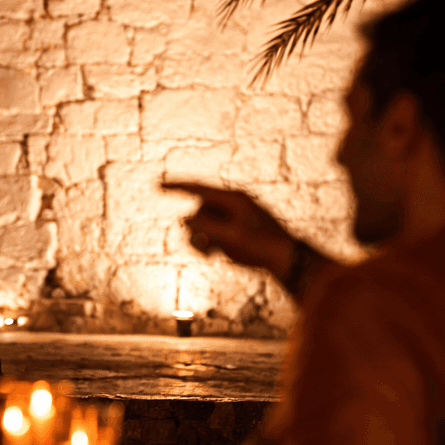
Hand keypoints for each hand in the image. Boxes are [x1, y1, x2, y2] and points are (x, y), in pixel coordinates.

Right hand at [165, 181, 298, 279]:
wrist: (286, 260)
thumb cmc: (261, 246)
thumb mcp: (230, 236)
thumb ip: (205, 227)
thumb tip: (186, 220)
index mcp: (233, 199)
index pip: (198, 188)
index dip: (176, 186)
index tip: (157, 184)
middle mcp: (232, 205)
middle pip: (199, 211)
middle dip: (196, 229)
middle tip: (206, 248)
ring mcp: (233, 218)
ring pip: (203, 224)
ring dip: (201, 239)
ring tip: (209, 253)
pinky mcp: (234, 232)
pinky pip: (210, 233)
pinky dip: (207, 243)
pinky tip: (213, 254)